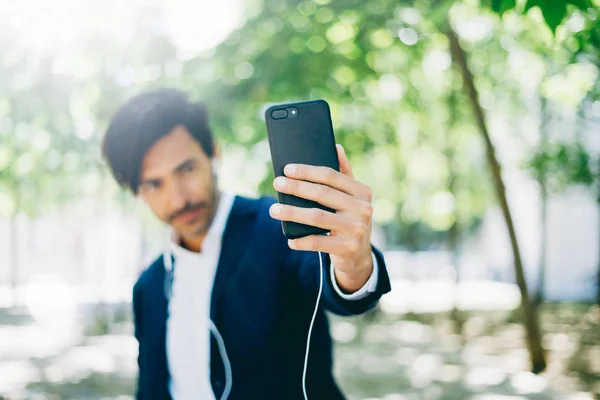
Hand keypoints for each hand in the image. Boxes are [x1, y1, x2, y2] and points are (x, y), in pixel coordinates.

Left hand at [269, 144, 373, 292]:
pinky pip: (318, 242)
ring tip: (274, 209)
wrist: (360, 255)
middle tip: (277, 183)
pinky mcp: (348, 248)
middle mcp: (363, 209)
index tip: (287, 169)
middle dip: (296, 187)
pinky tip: (289, 238)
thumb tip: (336, 147)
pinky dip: (302, 240)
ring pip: (317, 217)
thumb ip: (345, 174)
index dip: (308, 171)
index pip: (331, 176)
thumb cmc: (350, 219)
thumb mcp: (353, 198)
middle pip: (322, 194)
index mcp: (362, 192)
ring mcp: (356, 229)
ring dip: (292, 213)